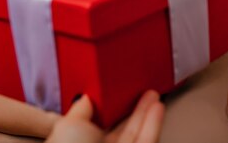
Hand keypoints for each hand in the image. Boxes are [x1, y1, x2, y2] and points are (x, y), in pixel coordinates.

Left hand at [46, 90, 163, 142]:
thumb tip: (87, 97)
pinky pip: (147, 141)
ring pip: (135, 135)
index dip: (109, 108)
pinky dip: (154, 124)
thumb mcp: (69, 125)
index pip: (96, 125)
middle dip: (131, 109)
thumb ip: (81, 109)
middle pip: (120, 130)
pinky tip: (157, 108)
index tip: (118, 91)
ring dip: (146, 114)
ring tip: (153, 95)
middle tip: (141, 90)